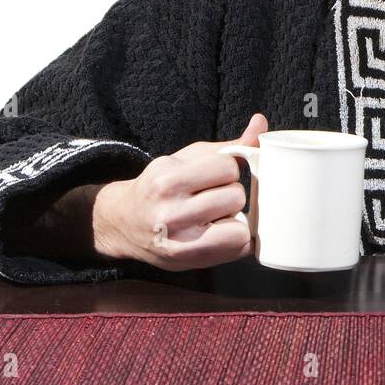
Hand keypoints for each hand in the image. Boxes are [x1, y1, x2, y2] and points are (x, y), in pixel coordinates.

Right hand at [93, 113, 267, 271]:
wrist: (124, 222)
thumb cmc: (162, 186)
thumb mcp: (188, 159)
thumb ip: (229, 146)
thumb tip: (260, 122)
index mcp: (167, 179)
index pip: (228, 167)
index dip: (228, 170)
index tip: (214, 176)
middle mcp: (169, 212)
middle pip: (236, 197)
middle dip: (231, 195)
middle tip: (213, 198)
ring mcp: (178, 242)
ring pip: (240, 227)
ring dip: (234, 219)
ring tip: (215, 217)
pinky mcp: (189, 262)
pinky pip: (238, 249)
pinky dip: (236, 241)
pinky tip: (218, 233)